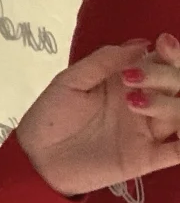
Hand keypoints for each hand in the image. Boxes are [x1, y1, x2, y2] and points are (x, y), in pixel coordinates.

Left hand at [16, 37, 179, 195]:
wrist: (36, 159)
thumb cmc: (50, 117)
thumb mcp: (70, 81)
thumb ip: (103, 61)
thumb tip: (141, 44)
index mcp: (129, 82)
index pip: (164, 62)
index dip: (171, 52)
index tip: (162, 43)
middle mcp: (146, 103)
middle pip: (179, 84)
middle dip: (168, 74)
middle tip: (135, 77)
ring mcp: (147, 131)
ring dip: (171, 104)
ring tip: (135, 102)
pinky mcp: (147, 158)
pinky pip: (179, 150)